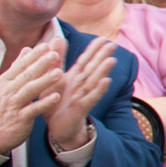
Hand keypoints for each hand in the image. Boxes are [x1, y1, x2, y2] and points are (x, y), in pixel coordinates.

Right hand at [0, 44, 65, 159]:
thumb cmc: (3, 106)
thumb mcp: (7, 85)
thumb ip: (18, 67)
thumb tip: (27, 48)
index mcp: (6, 81)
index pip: (21, 65)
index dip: (34, 55)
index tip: (48, 45)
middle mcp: (9, 91)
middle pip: (26, 75)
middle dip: (41, 64)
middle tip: (55, 54)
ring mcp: (14, 105)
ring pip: (30, 90)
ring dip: (44, 81)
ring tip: (59, 72)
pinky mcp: (20, 119)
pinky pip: (33, 109)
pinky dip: (44, 103)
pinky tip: (56, 97)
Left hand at [45, 38, 116, 152]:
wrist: (57, 129)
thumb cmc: (57, 102)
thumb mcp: (53, 78)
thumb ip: (57, 59)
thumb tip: (58, 38)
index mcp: (74, 77)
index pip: (85, 61)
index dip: (94, 50)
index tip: (103, 38)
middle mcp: (81, 85)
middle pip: (93, 68)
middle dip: (102, 57)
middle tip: (112, 44)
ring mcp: (82, 96)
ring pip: (94, 81)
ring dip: (103, 71)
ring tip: (111, 60)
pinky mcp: (80, 108)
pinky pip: (90, 98)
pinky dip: (98, 89)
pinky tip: (106, 81)